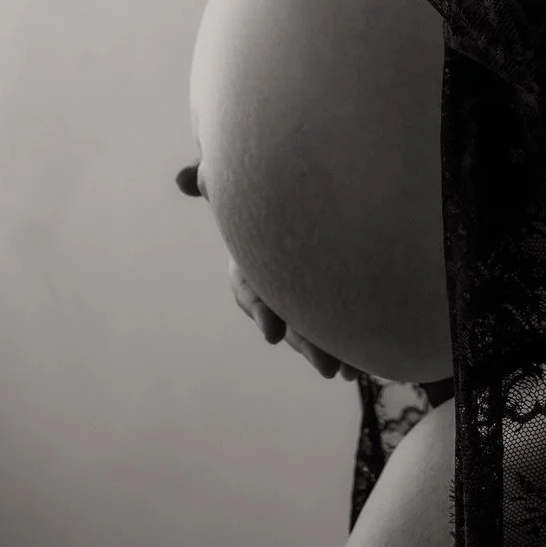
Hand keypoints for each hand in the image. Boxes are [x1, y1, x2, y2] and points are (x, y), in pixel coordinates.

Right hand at [177, 162, 359, 380]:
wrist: (286, 173)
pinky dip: (346, 338)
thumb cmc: (251, 175)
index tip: (273, 332)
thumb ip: (210, 177)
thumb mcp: (230, 175)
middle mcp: (273, 276)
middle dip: (306, 342)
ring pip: (311, 323)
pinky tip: (361, 360)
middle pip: (287, 315)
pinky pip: (332, 314)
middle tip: (327, 368)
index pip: (251, 289)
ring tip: (350, 372)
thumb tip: (184, 179)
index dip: (262, 310)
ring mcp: (298, 283)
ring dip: (328, 349)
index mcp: (250, 256)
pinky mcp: (324, 284)